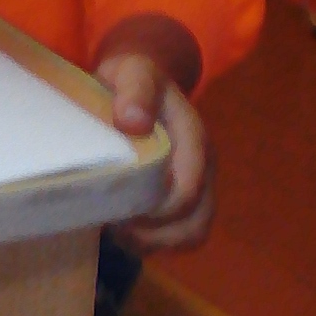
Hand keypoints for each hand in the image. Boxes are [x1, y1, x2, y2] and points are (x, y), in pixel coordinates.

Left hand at [94, 24, 214, 254]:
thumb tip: (134, 122)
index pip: (188, 189)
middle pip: (195, 222)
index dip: (158, 211)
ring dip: (156, 243)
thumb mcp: (131, 71)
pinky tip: (125, 233)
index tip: (118, 213)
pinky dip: (157, 242)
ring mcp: (199, 183)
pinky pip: (181, 234)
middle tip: (112, 229)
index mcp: (193, 137)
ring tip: (118, 235)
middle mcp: (203, 165)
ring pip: (192, 234)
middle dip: (154, 233)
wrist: (138, 82)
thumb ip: (136, 90)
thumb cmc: (131, 78)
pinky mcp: (186, 197)